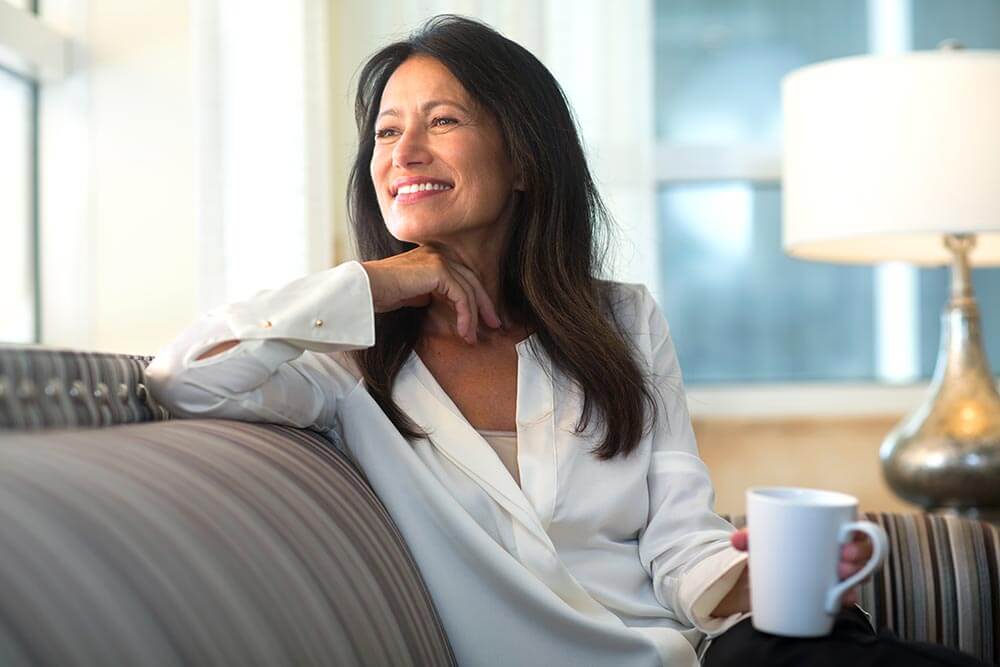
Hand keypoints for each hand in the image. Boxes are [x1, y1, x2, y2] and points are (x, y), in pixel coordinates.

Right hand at [361, 247, 501, 344]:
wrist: (364, 290)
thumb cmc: (379, 294)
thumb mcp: (411, 294)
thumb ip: (428, 293)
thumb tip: (443, 304)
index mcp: (431, 257)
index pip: (462, 277)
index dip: (476, 298)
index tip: (482, 320)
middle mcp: (437, 254)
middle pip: (472, 280)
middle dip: (485, 305)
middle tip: (495, 325)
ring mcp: (439, 260)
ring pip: (469, 290)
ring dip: (474, 317)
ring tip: (472, 337)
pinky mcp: (439, 270)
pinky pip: (462, 296)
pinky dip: (466, 316)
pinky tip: (463, 331)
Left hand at [730, 528, 873, 607]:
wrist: (762, 573)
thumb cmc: (770, 547)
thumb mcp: (761, 539)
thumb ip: (749, 537)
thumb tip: (736, 540)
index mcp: (829, 529)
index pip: (856, 526)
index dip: (861, 531)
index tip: (847, 536)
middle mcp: (839, 550)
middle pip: (862, 551)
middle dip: (859, 556)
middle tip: (842, 563)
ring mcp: (837, 572)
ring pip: (859, 573)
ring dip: (855, 578)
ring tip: (840, 583)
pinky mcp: (831, 592)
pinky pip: (846, 595)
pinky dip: (845, 598)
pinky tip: (839, 602)